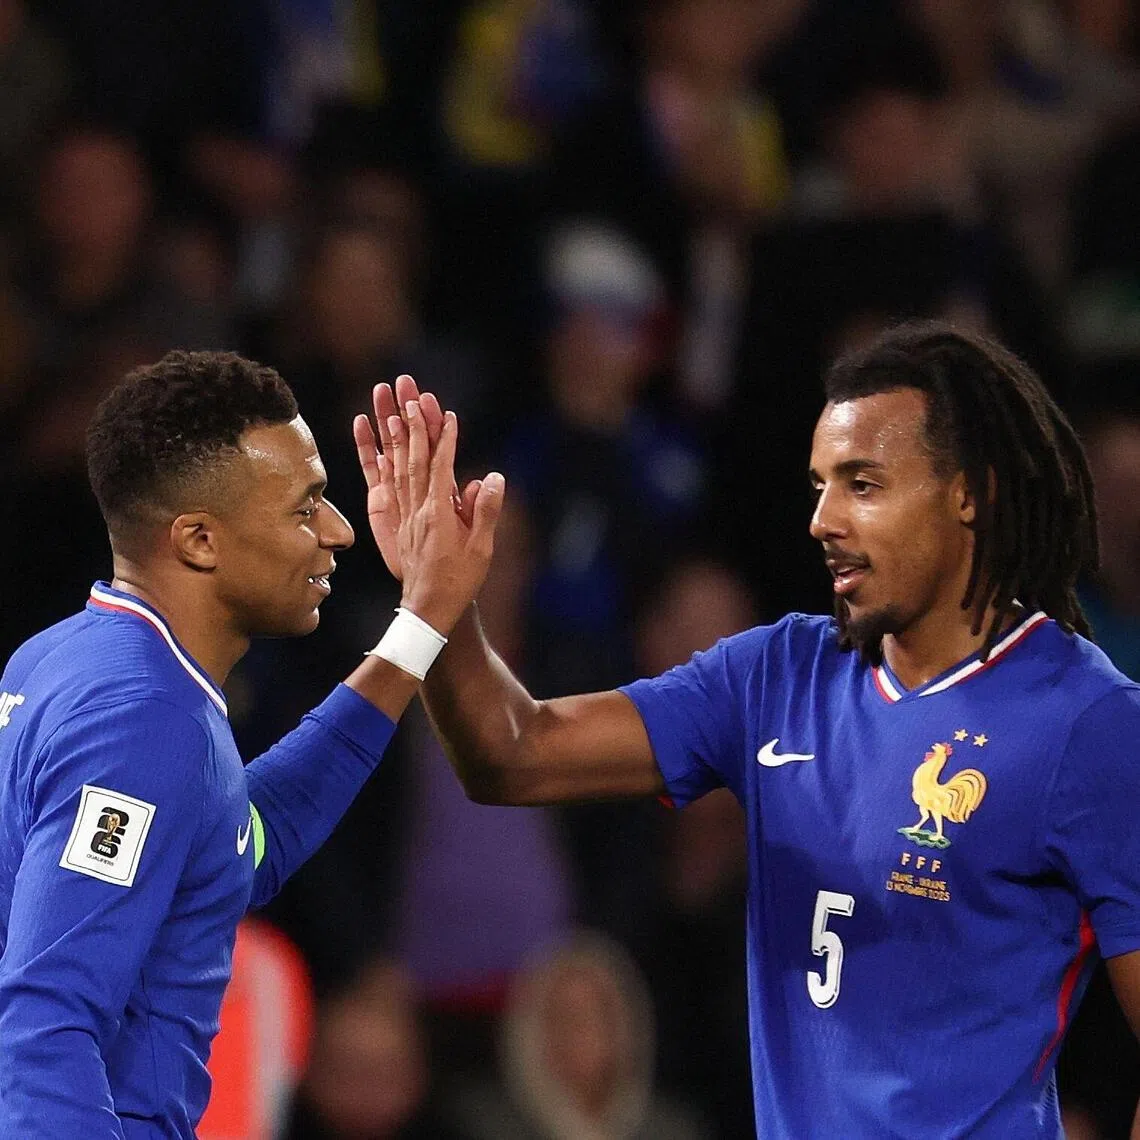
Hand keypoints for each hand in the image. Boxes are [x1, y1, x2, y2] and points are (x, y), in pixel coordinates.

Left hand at [365, 386, 503, 632]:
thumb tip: (492, 478)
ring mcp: (405, 516)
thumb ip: (485, 512)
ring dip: (395, 438)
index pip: (441, 468)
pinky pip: (386, 488)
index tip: (446, 415)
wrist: (429, 608)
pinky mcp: (398, 523)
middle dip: (412, 426)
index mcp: (439, 514)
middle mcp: (418, 510)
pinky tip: (379, 448)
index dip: (444, 440)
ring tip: (390, 410)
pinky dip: (381, 465)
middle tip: (409, 396)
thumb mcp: (481, 549)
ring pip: (397, 469)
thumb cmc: (459, 581)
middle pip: (413, 460)